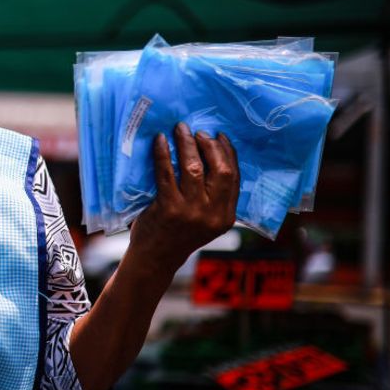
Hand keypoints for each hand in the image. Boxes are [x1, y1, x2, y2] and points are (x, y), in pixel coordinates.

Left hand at [130, 122, 238, 270]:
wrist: (155, 259)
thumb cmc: (178, 234)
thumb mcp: (205, 221)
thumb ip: (213, 198)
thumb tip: (212, 156)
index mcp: (226, 216)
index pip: (234, 177)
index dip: (228, 153)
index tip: (220, 137)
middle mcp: (212, 214)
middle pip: (220, 170)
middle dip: (210, 145)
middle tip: (199, 131)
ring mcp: (191, 211)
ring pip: (194, 167)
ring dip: (187, 144)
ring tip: (180, 130)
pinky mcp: (169, 208)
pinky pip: (167, 173)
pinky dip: (163, 153)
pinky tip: (160, 141)